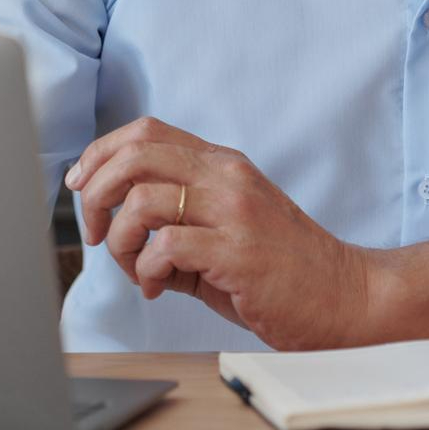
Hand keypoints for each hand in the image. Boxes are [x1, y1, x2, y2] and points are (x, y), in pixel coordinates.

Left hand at [63, 117, 374, 349]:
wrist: (348, 297)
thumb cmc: (283, 269)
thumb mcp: (226, 226)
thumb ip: (176, 216)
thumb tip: (115, 226)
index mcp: (222, 164)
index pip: (145, 132)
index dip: (101, 153)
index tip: (81, 184)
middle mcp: (227, 177)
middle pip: (135, 154)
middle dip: (96, 191)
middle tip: (97, 230)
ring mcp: (235, 211)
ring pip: (142, 199)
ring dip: (121, 238)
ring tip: (133, 268)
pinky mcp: (238, 252)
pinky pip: (165, 246)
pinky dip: (145, 269)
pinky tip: (156, 286)